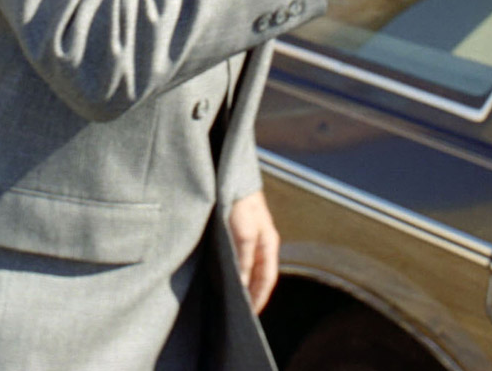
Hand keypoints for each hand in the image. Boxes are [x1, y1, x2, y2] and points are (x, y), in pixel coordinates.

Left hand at [228, 191, 279, 312]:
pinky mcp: (237, 231)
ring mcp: (250, 237)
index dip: (259, 297)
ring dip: (242, 283)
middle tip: (238, 313)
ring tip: (230, 299)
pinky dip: (234, 270)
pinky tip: (222, 276)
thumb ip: (244, 259)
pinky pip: (238, 257)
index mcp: (268, 244)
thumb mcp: (244, 232)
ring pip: (248, 267)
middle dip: (251, 294)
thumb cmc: (240, 202)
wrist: (229, 176)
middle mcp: (262, 242)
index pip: (267, 279)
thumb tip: (242, 284)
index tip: (250, 315)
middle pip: (259, 275)